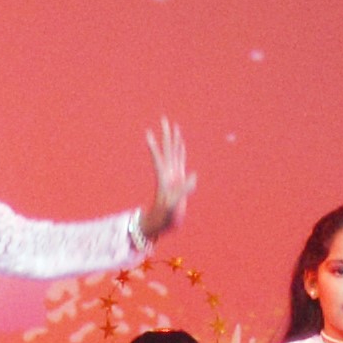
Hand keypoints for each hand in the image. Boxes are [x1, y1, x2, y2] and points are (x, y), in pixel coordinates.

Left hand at [138, 118, 198, 240]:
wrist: (161, 223)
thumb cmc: (164, 216)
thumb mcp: (172, 206)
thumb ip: (182, 191)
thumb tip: (194, 174)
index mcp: (163, 178)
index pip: (158, 158)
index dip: (153, 147)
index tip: (147, 134)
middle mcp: (167, 173)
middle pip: (167, 149)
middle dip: (166, 135)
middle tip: (164, 119)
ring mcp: (173, 175)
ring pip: (174, 153)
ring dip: (174, 140)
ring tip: (174, 127)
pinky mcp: (178, 179)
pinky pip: (181, 161)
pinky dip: (181, 151)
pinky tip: (181, 144)